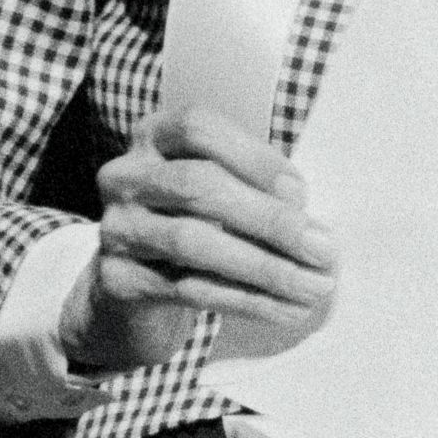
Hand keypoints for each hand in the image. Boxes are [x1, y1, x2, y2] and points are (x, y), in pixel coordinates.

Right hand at [63, 105, 337, 376]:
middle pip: (198, 185)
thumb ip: (258, 191)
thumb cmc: (195, 224)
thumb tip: (310, 224)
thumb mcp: (222, 193)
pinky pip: (189, 289)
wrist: (137, 288)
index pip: (198, 128)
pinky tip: (285, 309)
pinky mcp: (117, 278)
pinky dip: (246, 300)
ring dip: (265, 267)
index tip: (302, 193)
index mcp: (154, 137)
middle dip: (269, 220)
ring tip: (313, 286)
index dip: (253, 157)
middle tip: (323, 250)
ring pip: (193, 242)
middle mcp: (124, 176)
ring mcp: (115, 227)